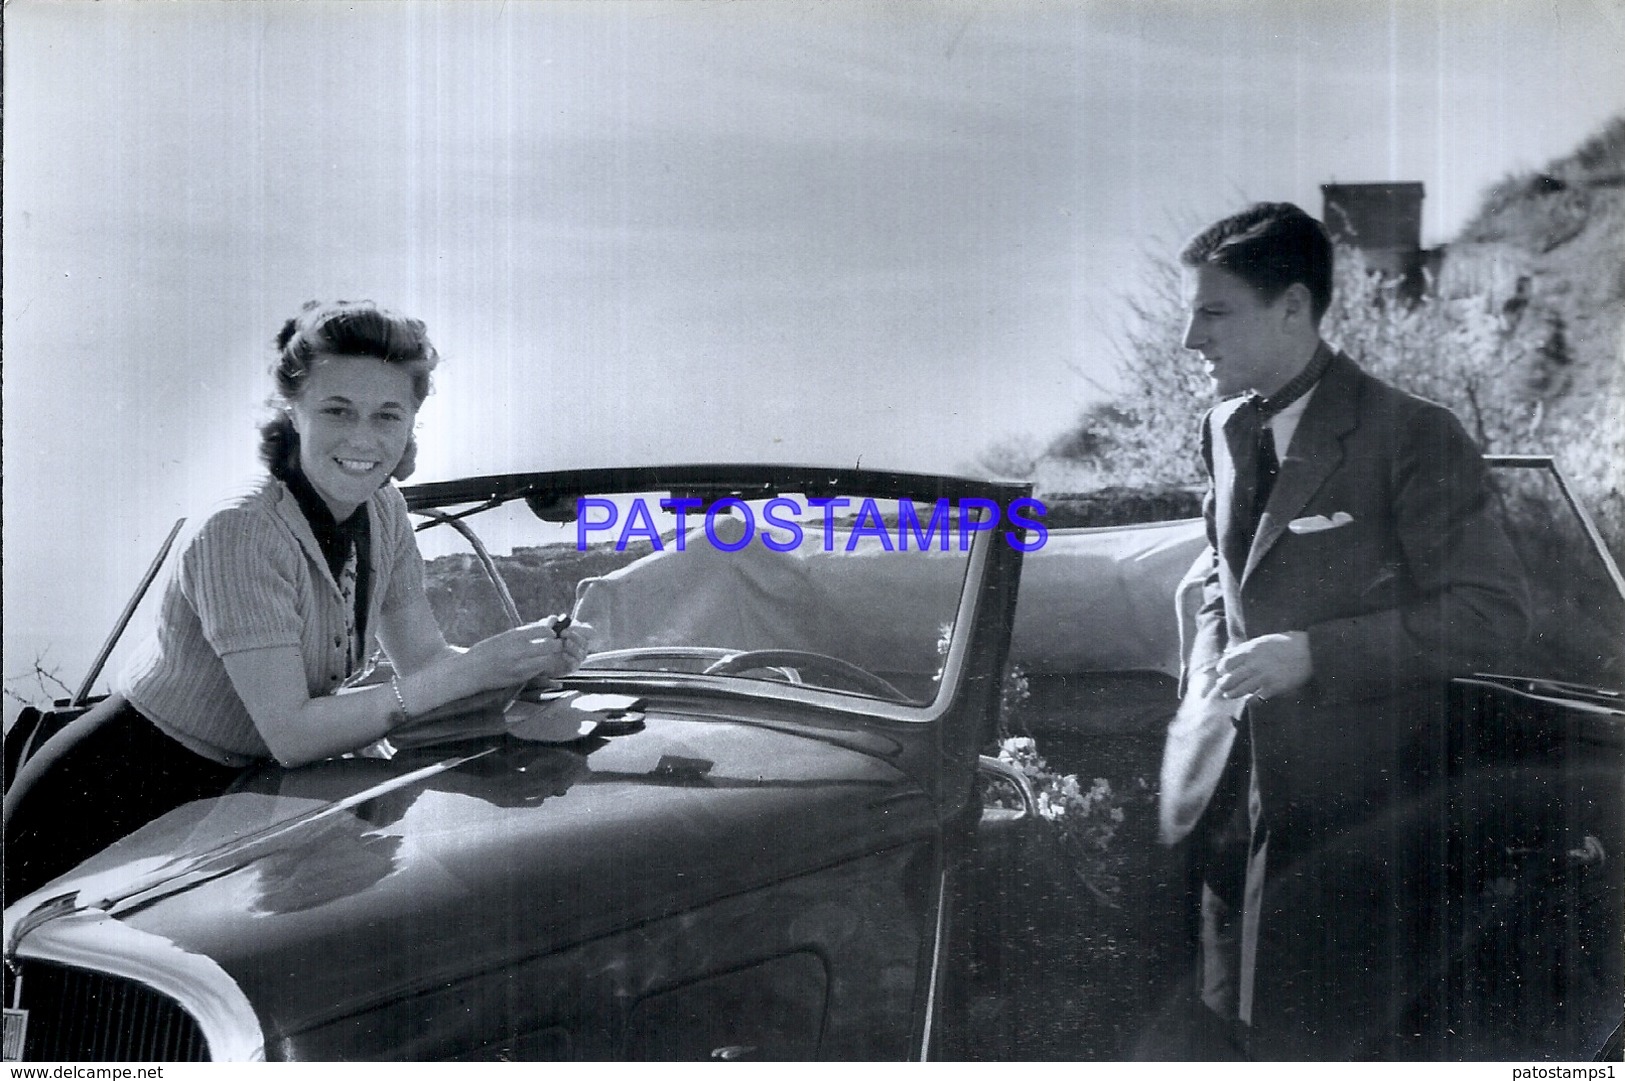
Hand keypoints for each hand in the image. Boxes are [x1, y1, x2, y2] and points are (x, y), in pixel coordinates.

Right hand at [466, 616, 593, 688]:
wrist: (471, 671)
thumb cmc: (487, 650)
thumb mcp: (504, 636)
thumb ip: (526, 632)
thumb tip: (547, 623)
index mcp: (514, 636)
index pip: (544, 630)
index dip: (551, 631)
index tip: (550, 633)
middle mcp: (519, 650)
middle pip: (551, 645)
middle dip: (556, 644)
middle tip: (555, 644)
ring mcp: (521, 666)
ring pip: (548, 660)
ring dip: (550, 657)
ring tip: (547, 654)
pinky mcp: (521, 678)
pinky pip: (539, 670)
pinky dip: (542, 666)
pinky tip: (537, 664)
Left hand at [1215, 632, 1311, 700]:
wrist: (1309, 651)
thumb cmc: (1285, 643)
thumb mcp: (1262, 641)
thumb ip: (1243, 648)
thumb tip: (1226, 653)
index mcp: (1250, 651)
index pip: (1226, 664)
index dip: (1222, 670)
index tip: (1223, 673)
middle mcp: (1254, 664)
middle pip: (1229, 679)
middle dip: (1223, 685)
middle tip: (1222, 687)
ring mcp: (1263, 677)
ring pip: (1240, 690)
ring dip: (1232, 694)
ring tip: (1229, 695)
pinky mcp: (1273, 688)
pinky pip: (1255, 698)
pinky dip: (1249, 700)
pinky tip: (1248, 700)